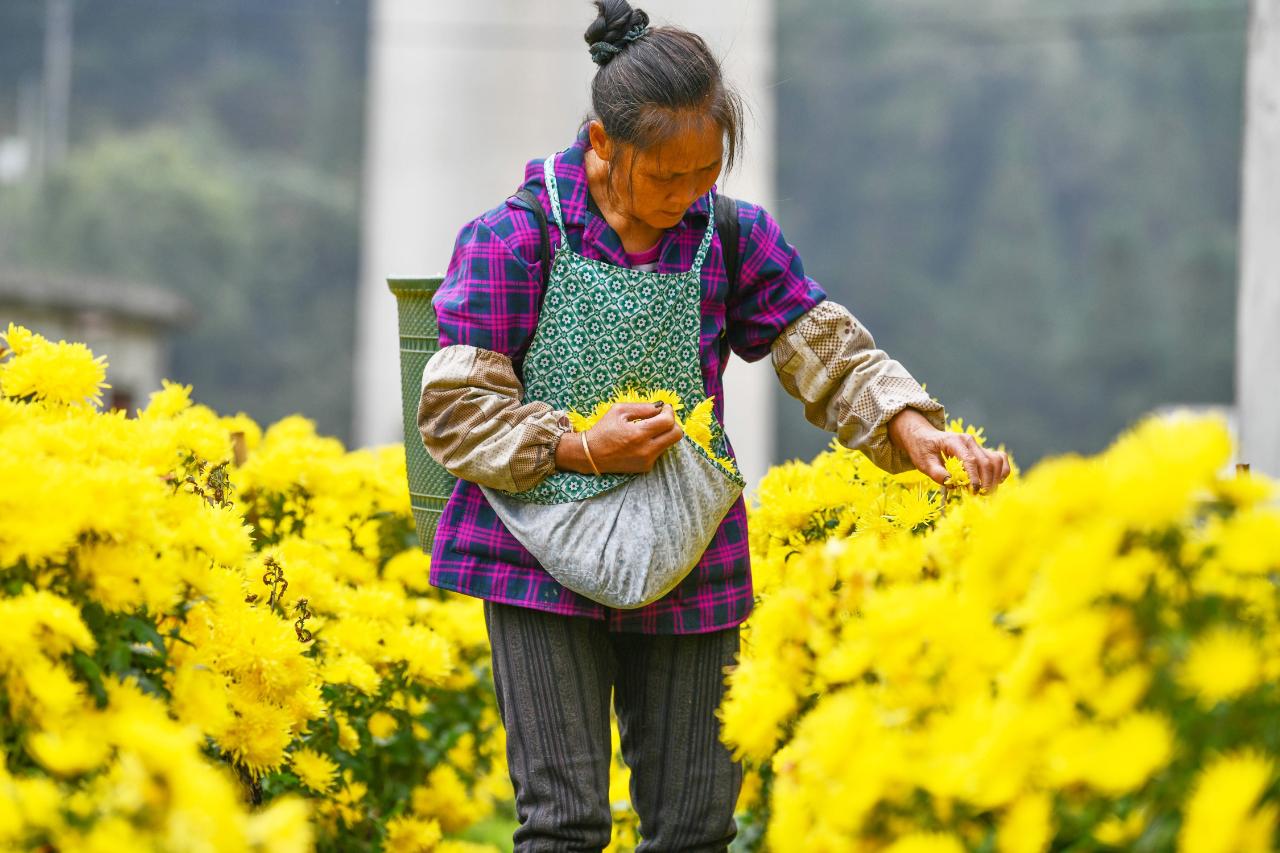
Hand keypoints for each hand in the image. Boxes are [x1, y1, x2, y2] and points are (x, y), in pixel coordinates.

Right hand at [555, 401, 683, 474]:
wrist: (591, 455)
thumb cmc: (603, 430)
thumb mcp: (619, 410)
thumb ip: (643, 407)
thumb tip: (661, 406)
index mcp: (639, 433)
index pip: (668, 422)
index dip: (669, 412)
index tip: (664, 408)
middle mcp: (646, 450)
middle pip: (676, 435)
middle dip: (672, 423)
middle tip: (662, 418)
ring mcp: (647, 461)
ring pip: (670, 443)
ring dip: (664, 433)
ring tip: (650, 428)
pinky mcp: (645, 467)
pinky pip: (660, 452)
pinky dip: (656, 443)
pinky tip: (642, 441)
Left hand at [887, 408, 1009, 493]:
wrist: (924, 437)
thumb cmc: (923, 449)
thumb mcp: (923, 462)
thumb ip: (936, 473)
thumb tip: (952, 483)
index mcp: (954, 441)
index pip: (970, 460)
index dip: (974, 478)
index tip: (973, 492)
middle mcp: (969, 441)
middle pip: (986, 462)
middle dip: (986, 482)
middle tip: (980, 496)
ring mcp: (977, 445)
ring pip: (996, 461)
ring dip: (995, 479)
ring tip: (987, 493)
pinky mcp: (982, 451)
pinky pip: (1000, 459)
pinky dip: (1002, 471)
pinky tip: (996, 482)